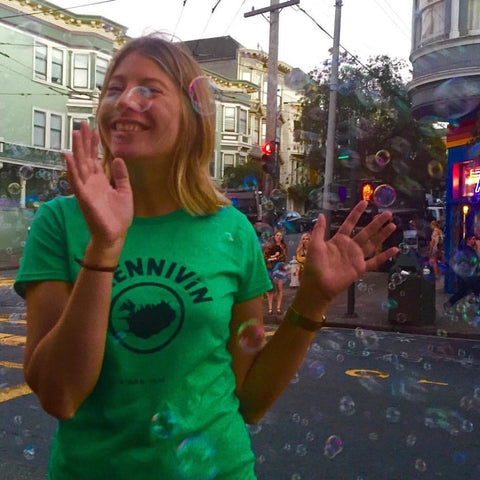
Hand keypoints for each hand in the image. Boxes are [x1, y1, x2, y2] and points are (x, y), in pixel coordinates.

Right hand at [63, 122, 132, 250]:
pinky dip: (71, 169)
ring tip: (75, 133)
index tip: (92, 128)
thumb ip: (121, 176)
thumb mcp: (124, 192)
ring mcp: (86, 189)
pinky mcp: (84, 198)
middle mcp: (91, 183)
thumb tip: (117, 159)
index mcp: (100, 181)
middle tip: (82, 123)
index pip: (94, 158)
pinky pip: (75, 182)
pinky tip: (68, 156)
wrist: (115, 235)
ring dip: (77, 149)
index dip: (93, 144)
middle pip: (86, 158)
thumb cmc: (119, 216)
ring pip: (79, 165)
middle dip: (84, 141)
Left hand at [293, 201, 397, 315]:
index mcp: (338, 240)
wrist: (318, 285)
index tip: (365, 203)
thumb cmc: (314, 265)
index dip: (357, 213)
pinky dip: (385, 256)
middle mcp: (349, 247)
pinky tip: (394, 249)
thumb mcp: (315, 244)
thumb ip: (319, 230)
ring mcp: (356, 257)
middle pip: (366, 232)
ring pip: (373, 243)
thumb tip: (322, 214)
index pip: (350, 223)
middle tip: (388, 213)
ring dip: (383, 235)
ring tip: (393, 225)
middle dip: (377, 222)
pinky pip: (375, 261)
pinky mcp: (360, 268)